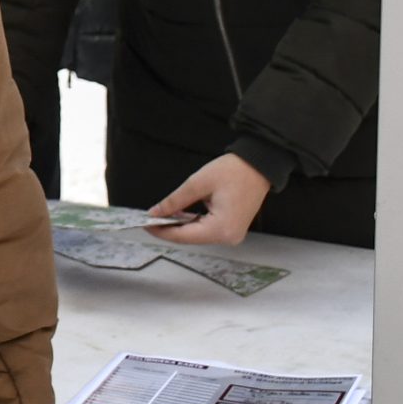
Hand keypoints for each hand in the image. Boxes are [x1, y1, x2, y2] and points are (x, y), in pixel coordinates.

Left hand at [150, 153, 272, 246]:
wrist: (259, 166)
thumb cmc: (233, 171)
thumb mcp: (198, 183)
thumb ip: (175, 200)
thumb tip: (155, 212)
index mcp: (221, 229)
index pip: (183, 235)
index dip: (161, 231)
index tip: (143, 224)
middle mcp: (228, 237)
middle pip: (190, 237)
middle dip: (169, 229)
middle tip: (148, 220)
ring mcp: (232, 234)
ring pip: (197, 234)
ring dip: (179, 226)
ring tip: (159, 217)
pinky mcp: (232, 228)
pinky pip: (207, 229)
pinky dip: (192, 223)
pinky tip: (177, 216)